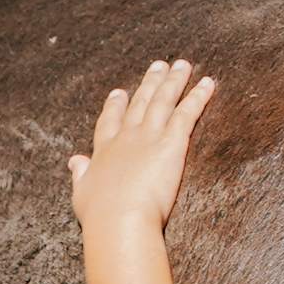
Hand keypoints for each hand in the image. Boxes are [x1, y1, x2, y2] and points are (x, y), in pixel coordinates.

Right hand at [71, 60, 213, 237]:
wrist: (119, 220)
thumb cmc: (101, 216)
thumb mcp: (81, 193)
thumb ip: (80, 174)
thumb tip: (75, 160)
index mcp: (105, 151)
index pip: (110, 121)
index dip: (115, 106)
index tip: (118, 92)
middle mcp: (126, 137)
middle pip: (140, 103)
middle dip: (150, 83)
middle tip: (157, 66)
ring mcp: (149, 136)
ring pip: (163, 100)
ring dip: (174, 80)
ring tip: (183, 64)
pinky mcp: (172, 142)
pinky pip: (187, 113)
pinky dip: (198, 96)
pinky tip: (208, 82)